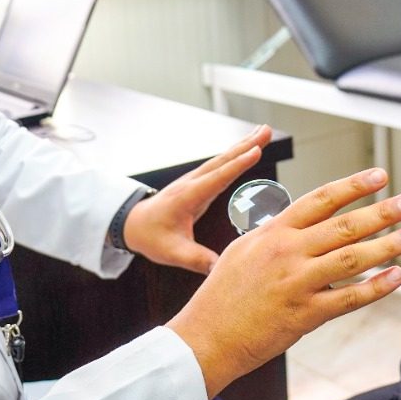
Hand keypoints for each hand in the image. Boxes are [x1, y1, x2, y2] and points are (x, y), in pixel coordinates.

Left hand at [123, 124, 271, 273]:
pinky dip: (236, 154)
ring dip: (244, 145)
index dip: (238, 165)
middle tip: (267, 131)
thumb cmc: (151, 237)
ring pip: (223, 159)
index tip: (257, 151)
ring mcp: (194, 180)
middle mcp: (192, 183)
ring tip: (264, 132)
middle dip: (246, 145)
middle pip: (223, 161)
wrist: (133, 225)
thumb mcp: (172, 253)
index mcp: (187, 197)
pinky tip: (246, 148)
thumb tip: (221, 268)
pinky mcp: (197, 182)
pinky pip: (220, 164)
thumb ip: (197, 259)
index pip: (217, 178)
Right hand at [166, 168, 400, 396]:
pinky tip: (396, 276)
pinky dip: (375, 287)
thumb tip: (300, 219)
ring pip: (352, 258)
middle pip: (344, 225)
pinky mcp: (304, 314)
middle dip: (382, 211)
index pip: (320, 199)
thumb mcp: (245, 248)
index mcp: (274, 231)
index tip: (379, 175)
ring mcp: (297, 283)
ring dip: (387, 245)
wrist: (206, 336)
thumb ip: (276, 231)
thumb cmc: (224, 293)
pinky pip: (348, 298)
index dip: (353, 185)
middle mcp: (287, 252)